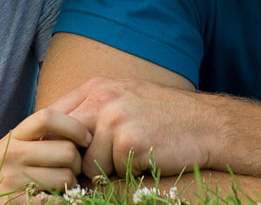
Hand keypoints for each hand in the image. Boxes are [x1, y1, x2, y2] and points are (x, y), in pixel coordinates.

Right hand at [0, 108, 89, 198]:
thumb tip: (80, 129)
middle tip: (72, 169)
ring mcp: (13, 180)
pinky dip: (63, 200)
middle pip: (67, 151)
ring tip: (60, 186)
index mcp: (14, 136)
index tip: (86, 138)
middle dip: (77, 162)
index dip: (74, 125)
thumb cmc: (1, 169)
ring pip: (67, 178)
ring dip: (71, 185)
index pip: (47, 117)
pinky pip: (56, 201)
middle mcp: (12, 155)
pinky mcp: (16, 204)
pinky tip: (54, 198)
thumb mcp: (13, 145)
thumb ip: (38, 136)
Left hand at [48, 77, 210, 177]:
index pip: (52, 116)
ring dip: (107, 169)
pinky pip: (110, 172)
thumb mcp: (125, 99)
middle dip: (76, 160)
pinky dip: (126, 172)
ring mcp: (114, 118)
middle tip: (96, 167)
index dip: (54, 141)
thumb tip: (57, 137)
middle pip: (64, 141)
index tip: (63, 156)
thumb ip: (92, 110)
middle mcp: (102, 98)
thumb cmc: (166, 117)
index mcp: (97, 87)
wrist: (208, 125)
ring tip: (133, 155)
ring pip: (87, 164)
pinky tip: (146, 158)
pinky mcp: (128, 141)